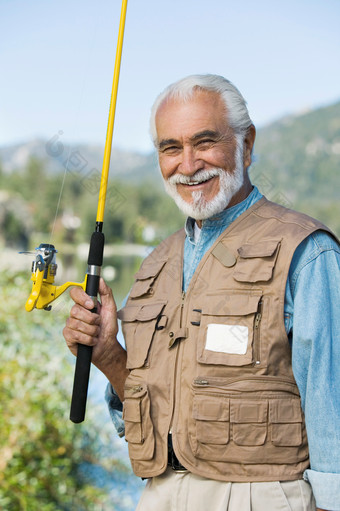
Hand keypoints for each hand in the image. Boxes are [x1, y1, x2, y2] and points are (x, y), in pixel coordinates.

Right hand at [63, 278, 127, 399]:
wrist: (107, 347)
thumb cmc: (108, 328)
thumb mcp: (111, 308)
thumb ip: (106, 293)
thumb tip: (100, 280)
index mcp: (84, 304)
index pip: (75, 292)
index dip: (81, 298)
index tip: (91, 304)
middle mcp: (75, 312)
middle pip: (75, 310)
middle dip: (91, 319)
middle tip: (98, 324)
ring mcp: (70, 324)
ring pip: (76, 323)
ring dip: (91, 330)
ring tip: (96, 333)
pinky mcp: (68, 336)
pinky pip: (75, 334)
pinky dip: (87, 339)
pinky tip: (91, 340)